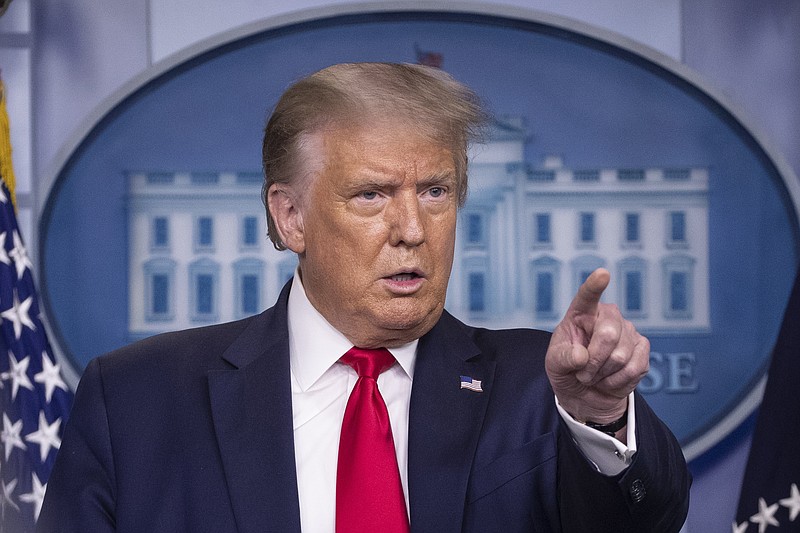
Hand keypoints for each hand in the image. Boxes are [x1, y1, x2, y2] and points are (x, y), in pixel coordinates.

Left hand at [545, 268, 649, 424]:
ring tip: (594, 376)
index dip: (595, 286)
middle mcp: (607, 316)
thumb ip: (563, 358)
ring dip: (603, 374)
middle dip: (594, 361)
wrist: (586, 393)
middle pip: (608, 334)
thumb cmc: (567, 370)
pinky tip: (609, 380)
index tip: (602, 274)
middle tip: (583, 373)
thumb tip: (581, 356)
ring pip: (621, 356)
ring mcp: (628, 331)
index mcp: (581, 313)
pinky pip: (634, 368)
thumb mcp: (554, 364)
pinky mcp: (642, 349)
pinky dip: (617, 381)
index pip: (587, 297)